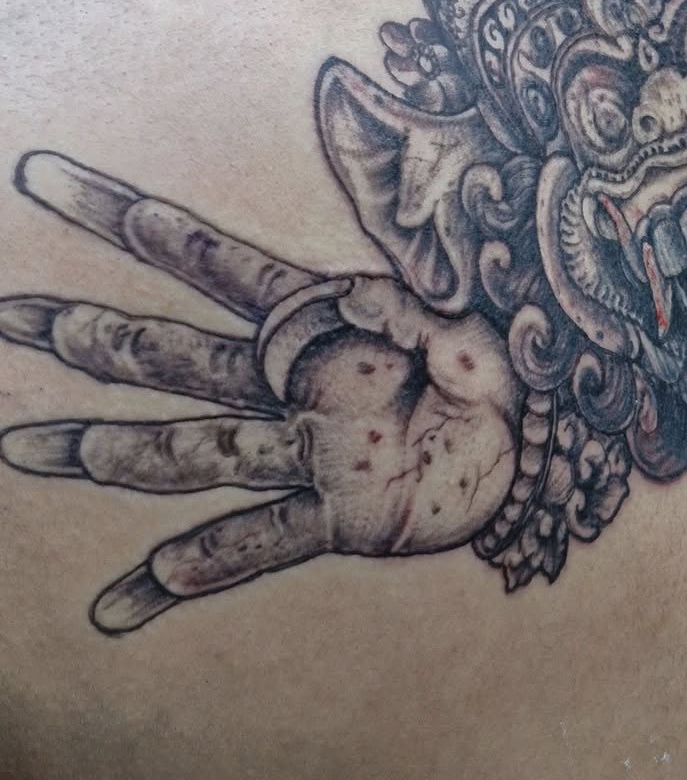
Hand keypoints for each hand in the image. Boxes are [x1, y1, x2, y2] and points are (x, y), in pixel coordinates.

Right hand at [0, 153, 521, 631]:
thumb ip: (411, 307)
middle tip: (11, 316)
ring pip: (196, 450)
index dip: (138, 225)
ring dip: (115, 451)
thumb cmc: (501, 365)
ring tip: (30, 447)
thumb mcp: (463, 319)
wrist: (540, 446)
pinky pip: (259, 544)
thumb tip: (356, 300)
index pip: (217, 264)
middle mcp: (299, 385)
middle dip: (95, 336)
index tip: (51, 184)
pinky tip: (131, 598)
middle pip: (180, 356)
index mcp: (325, 322)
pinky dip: (198, 568)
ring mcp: (311, 453)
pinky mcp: (340, 516)